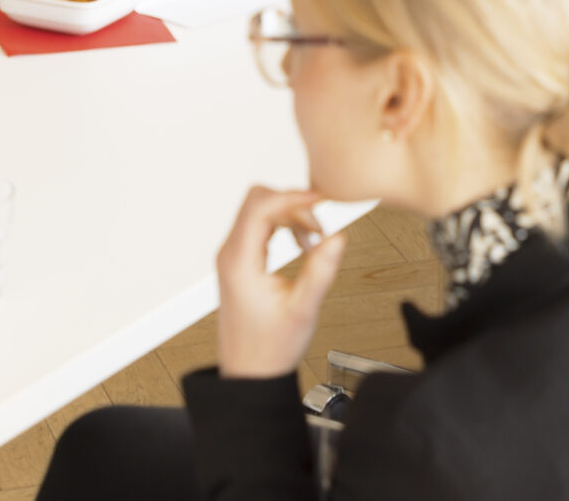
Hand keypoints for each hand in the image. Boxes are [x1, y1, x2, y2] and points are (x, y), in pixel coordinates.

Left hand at [213, 186, 345, 379]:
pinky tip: (302, 245)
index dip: (293, 196)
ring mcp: (232, 256)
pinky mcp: (239, 261)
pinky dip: (283, 225)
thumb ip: (320, 271)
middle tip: (319, 225)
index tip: (322, 200)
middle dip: (292, 203)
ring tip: (314, 239)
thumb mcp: (303, 310)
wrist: (250, 373)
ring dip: (289, 214)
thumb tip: (338, 237)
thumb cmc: (271, 348)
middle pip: (258, 200)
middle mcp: (230, 254)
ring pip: (258, 210)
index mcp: (241, 262)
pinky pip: (259, 226)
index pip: (261, 207)